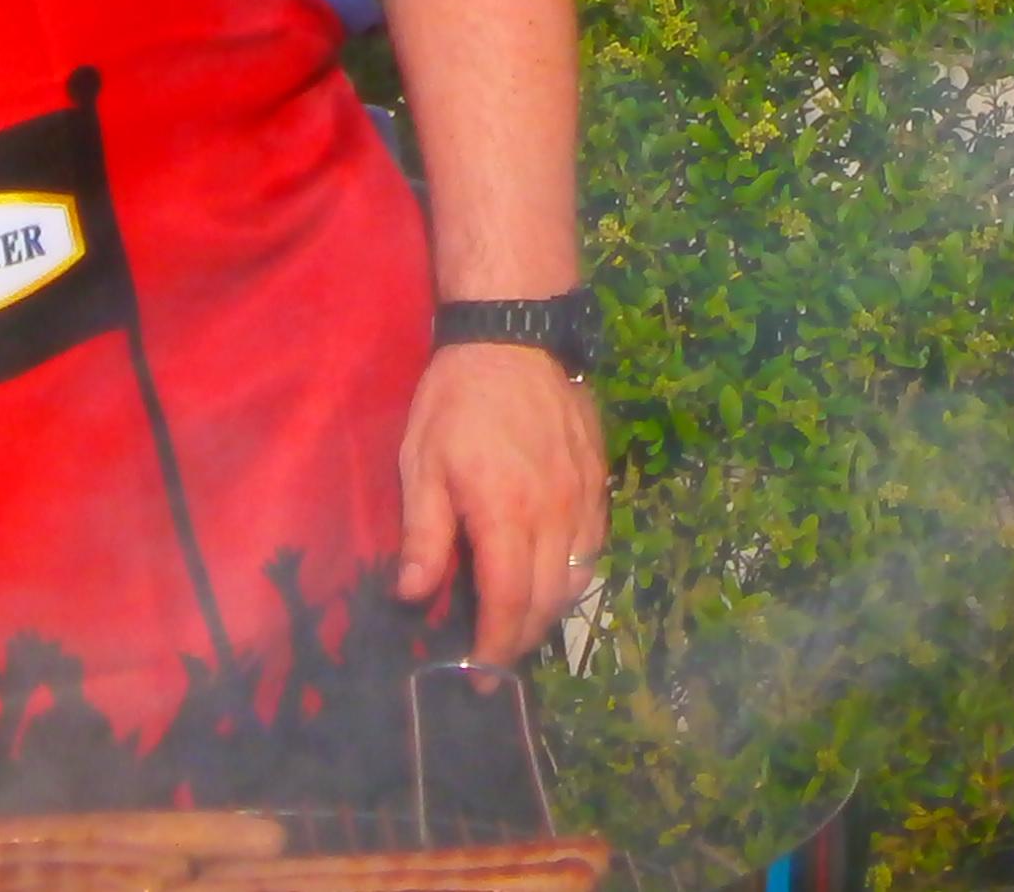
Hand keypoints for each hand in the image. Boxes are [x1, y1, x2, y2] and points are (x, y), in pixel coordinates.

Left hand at [394, 343, 608, 665]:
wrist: (515, 337)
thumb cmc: (458, 399)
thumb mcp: (422, 462)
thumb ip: (423, 534)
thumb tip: (414, 597)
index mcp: (506, 513)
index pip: (507, 601)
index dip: (494, 648)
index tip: (479, 676)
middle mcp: (554, 514)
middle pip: (548, 601)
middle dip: (521, 641)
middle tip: (495, 663)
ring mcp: (583, 498)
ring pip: (578, 579)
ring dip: (550, 613)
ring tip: (520, 625)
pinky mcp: (599, 481)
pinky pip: (594, 546)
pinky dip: (575, 576)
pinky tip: (553, 578)